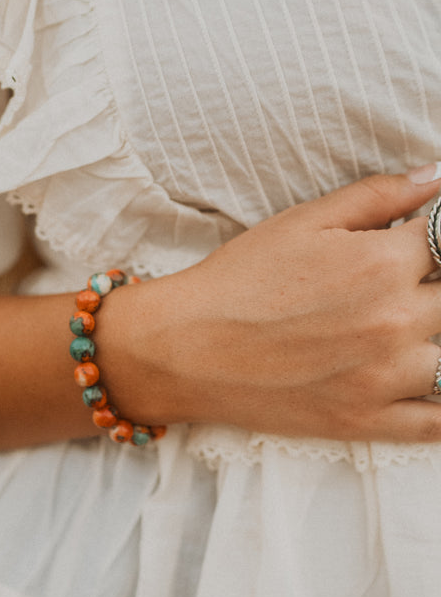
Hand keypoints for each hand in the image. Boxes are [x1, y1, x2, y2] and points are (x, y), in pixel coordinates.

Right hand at [106, 170, 440, 442]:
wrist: (182, 350)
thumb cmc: (237, 281)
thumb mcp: (304, 222)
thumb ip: (379, 196)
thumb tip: (435, 174)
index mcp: (384, 263)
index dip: (436, 243)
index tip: (422, 250)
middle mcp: (395, 321)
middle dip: (433, 290)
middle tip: (404, 289)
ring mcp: (385, 378)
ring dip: (436, 341)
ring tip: (401, 330)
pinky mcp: (366, 422)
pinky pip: (438, 422)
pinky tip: (433, 385)